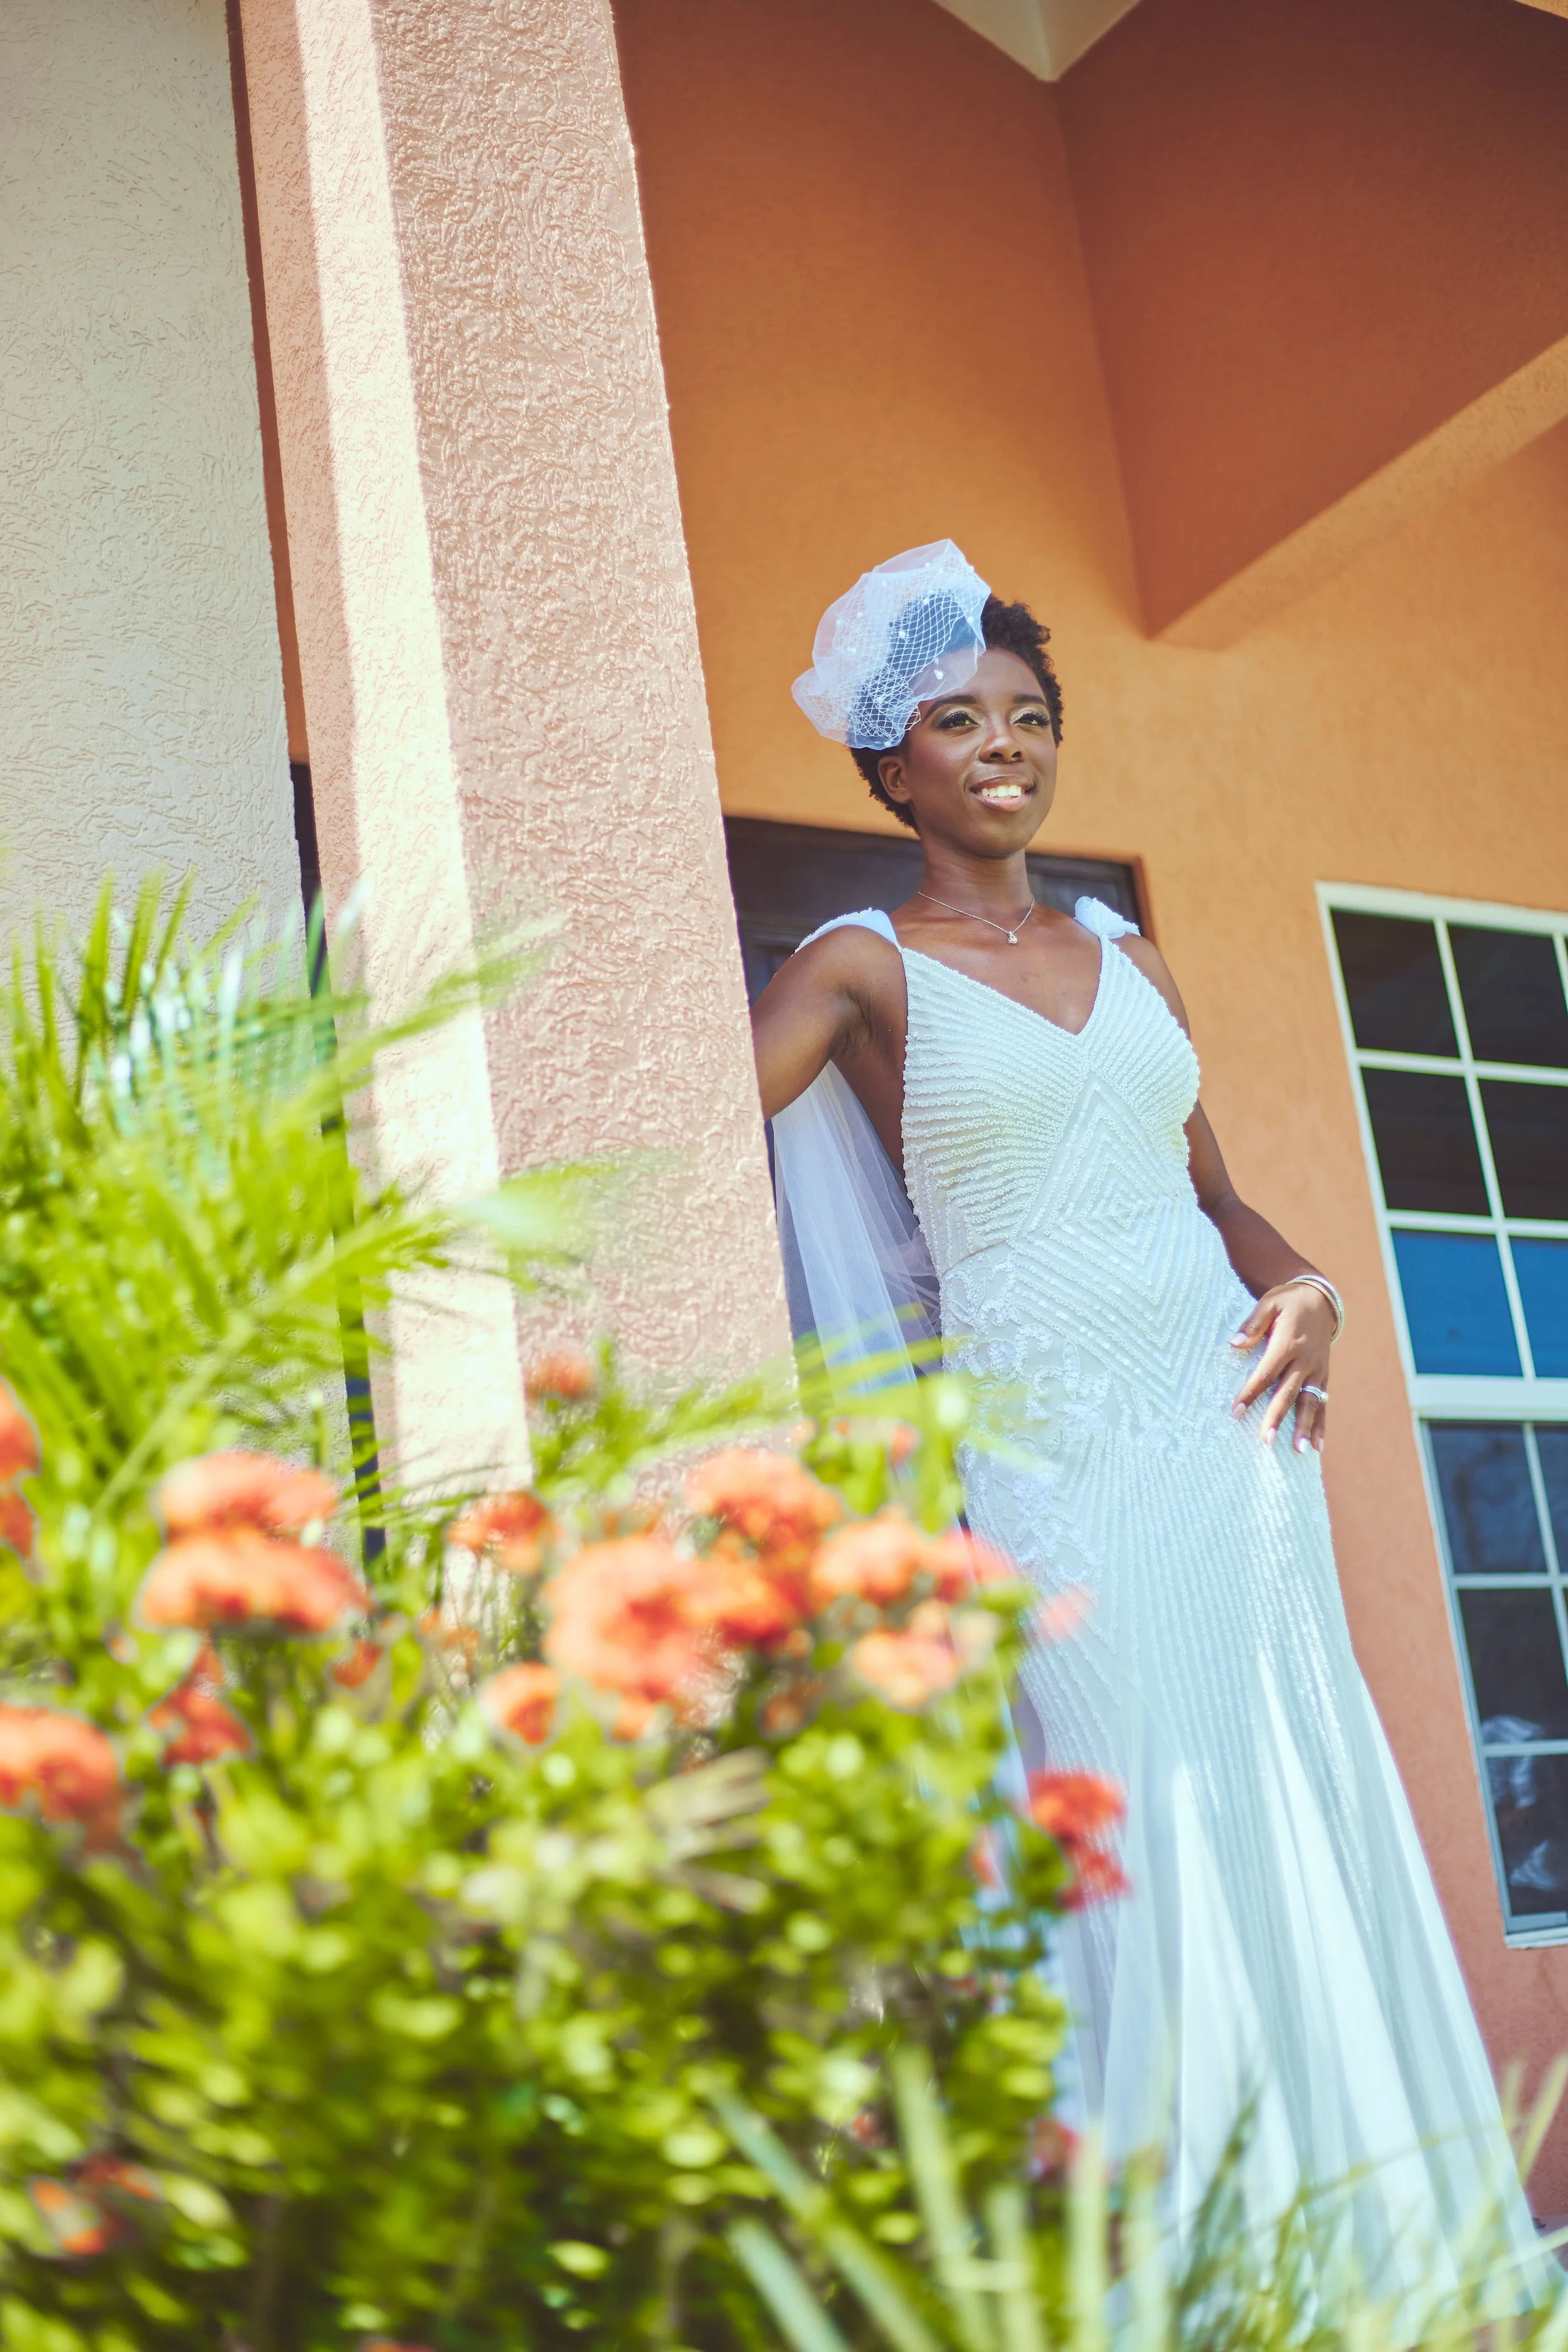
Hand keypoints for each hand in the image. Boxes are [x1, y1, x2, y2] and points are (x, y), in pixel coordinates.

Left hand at [1229, 1283, 1332, 1452]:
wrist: (1321, 1299)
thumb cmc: (1288, 1302)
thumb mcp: (1269, 1303)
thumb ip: (1252, 1324)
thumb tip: (1234, 1343)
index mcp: (1287, 1343)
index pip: (1266, 1373)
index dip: (1250, 1393)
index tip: (1236, 1412)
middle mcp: (1305, 1360)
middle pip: (1289, 1393)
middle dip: (1277, 1417)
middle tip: (1266, 1441)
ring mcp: (1317, 1370)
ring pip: (1310, 1402)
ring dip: (1304, 1427)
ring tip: (1298, 1450)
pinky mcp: (1324, 1376)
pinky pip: (1323, 1403)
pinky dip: (1320, 1424)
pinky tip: (1316, 1446)